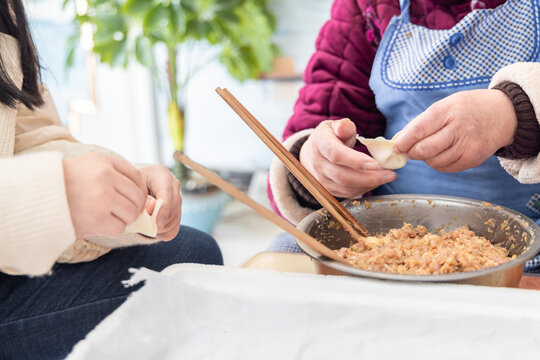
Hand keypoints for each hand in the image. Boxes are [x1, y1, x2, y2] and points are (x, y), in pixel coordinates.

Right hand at [64, 153, 147, 237]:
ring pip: (131, 213)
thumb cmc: (64, 183)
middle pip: (138, 197)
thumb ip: (113, 171)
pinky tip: (99, 224)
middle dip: (132, 207)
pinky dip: (111, 229)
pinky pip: (119, 228)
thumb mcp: (88, 165)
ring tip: (107, 217)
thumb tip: (140, 190)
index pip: (136, 177)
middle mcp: (105, 177)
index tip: (131, 198)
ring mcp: (102, 199)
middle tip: (119, 211)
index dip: (138, 190)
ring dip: (122, 218)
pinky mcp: (97, 220)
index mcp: (104, 162)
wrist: (35, 199)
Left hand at [139, 165, 180, 240]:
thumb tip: (151, 210)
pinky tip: (152, 227)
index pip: (167, 194)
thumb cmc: (132, 187)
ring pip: (173, 222)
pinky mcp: (178, 213)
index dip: (163, 210)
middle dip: (159, 222)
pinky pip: (173, 230)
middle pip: (173, 210)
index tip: (157, 224)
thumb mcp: (133, 189)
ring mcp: (178, 200)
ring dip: (159, 228)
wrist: (138, 187)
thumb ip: (142, 199)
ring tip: (145, 225)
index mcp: (161, 175)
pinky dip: (162, 233)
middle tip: (144, 226)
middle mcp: (174, 186)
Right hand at [300, 118, 396, 197]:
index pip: (337, 154)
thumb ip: (343, 126)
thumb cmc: (329, 137)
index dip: (356, 161)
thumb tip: (346, 127)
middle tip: (390, 174)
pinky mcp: (329, 189)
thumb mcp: (333, 126)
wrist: (311, 154)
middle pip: (343, 176)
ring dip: (369, 185)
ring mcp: (322, 179)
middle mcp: (318, 164)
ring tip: (387, 177)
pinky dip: (364, 189)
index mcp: (320, 144)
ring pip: (346, 187)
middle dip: (369, 178)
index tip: (376, 164)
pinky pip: (347, 193)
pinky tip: (375, 182)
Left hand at [393, 89, 516, 171]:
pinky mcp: (473, 159)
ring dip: (426, 159)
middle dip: (412, 153)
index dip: (403, 142)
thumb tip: (397, 141)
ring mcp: (468, 145)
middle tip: (410, 150)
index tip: (396, 147)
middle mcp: (459, 128)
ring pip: (434, 162)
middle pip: (425, 150)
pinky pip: (446, 168)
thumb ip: (420, 123)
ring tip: (430, 148)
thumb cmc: (466, 109)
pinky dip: (438, 164)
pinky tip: (443, 154)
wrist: (503, 114)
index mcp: (447, 111)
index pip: (418, 130)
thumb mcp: (444, 106)